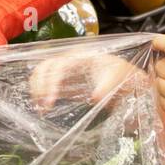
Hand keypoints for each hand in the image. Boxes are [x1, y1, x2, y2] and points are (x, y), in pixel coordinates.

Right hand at [28, 52, 145, 112]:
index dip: (50, 82)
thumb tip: (93, 98)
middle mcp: (70, 60)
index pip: (57, 66)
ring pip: (43, 72)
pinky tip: (43, 107)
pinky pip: (48, 82)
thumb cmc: (122, 75)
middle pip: (45, 67)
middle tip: (42, 106)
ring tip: (40, 107)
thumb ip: (107, 88)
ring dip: (37, 88)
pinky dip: (42, 92)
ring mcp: (67, 70)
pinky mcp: (67, 81)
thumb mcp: (117, 79)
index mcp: (80, 57)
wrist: (127, 77)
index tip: (49, 101)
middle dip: (40, 85)